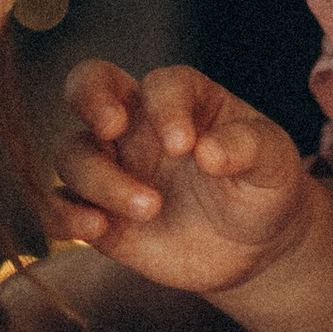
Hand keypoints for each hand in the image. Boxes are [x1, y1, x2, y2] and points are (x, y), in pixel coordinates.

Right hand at [47, 61, 316, 299]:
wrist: (252, 246)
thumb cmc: (262, 188)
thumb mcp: (273, 165)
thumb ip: (248, 149)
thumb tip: (208, 151)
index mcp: (183, 99)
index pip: (162, 85)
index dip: (166, 108)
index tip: (183, 146)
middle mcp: (137, 124)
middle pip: (89, 85)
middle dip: (89, 96)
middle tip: (111, 127)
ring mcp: (113, 166)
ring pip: (73, 153)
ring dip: (100, 179)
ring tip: (149, 210)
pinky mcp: (98, 211)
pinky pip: (59, 206)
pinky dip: (63, 215)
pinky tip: (94, 230)